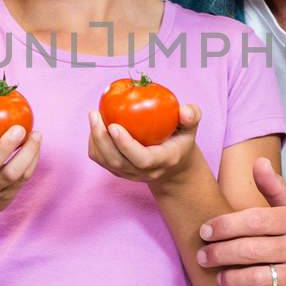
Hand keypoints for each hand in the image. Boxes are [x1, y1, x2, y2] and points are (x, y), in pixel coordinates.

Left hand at [87, 104, 201, 188]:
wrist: (173, 165)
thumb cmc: (180, 140)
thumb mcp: (191, 127)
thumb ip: (192, 116)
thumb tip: (184, 111)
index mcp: (163, 161)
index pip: (143, 160)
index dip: (126, 145)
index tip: (114, 125)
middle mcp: (145, 172)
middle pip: (118, 163)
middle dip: (102, 140)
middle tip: (96, 115)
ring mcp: (130, 174)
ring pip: (106, 162)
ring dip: (96, 140)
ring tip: (94, 116)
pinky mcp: (119, 171)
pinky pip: (101, 160)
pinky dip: (94, 143)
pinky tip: (95, 125)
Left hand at [198, 157, 285, 285]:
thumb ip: (276, 188)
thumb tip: (258, 162)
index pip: (255, 220)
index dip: (225, 226)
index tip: (205, 231)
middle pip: (251, 250)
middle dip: (220, 254)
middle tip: (203, 257)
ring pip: (257, 279)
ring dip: (231, 279)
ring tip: (220, 277)